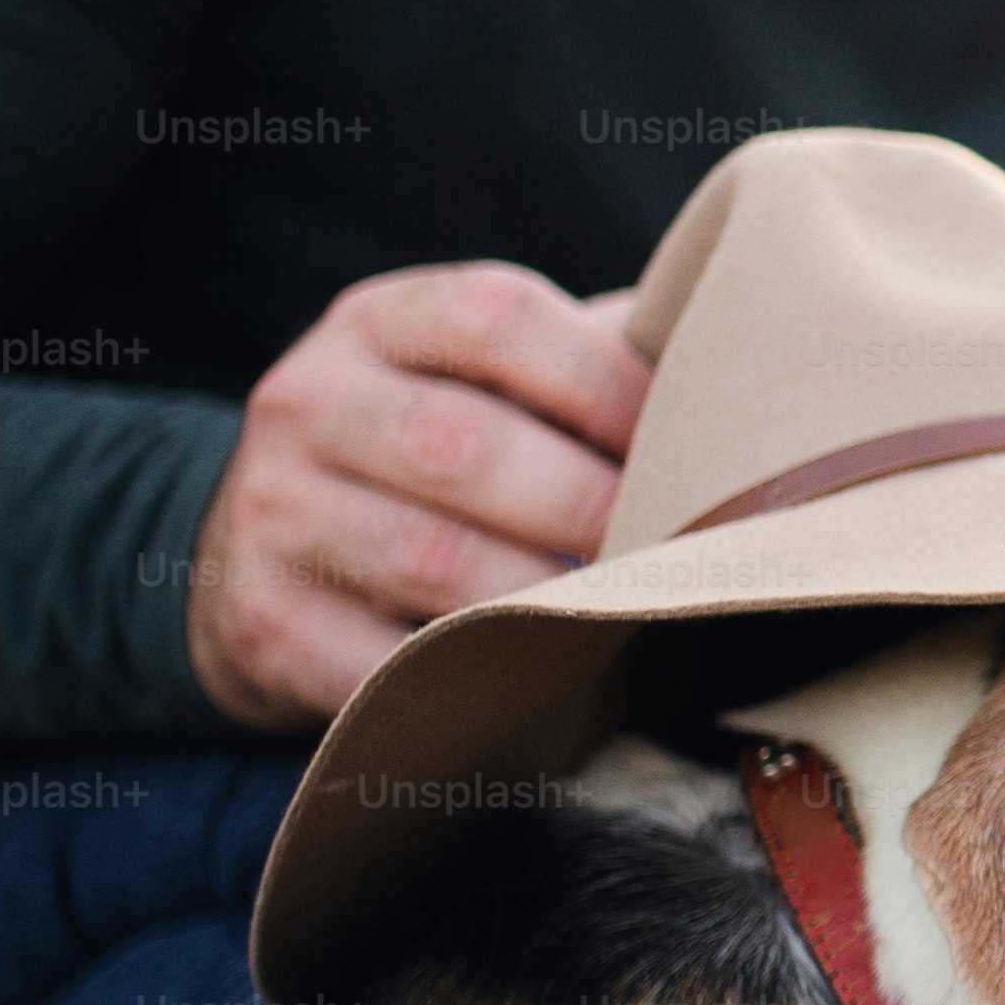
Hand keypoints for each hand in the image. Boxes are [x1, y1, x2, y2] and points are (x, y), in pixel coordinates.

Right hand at [184, 263, 653, 730]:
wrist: (252, 554)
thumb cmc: (431, 453)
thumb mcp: (480, 376)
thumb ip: (591, 361)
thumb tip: (752, 380)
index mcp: (379, 321)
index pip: (496, 318)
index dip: (607, 383)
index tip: (685, 444)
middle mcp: (307, 402)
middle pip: (462, 445)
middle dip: (589, 506)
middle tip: (678, 551)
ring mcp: (271, 514)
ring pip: (431, 560)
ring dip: (547, 601)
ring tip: (631, 619)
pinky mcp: (266, 626)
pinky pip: (387, 664)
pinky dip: (478, 683)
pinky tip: (548, 687)